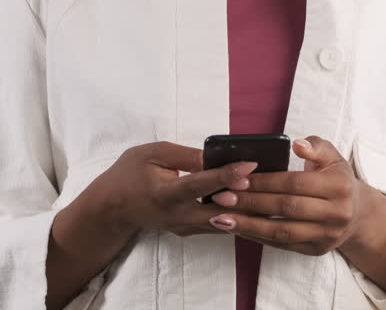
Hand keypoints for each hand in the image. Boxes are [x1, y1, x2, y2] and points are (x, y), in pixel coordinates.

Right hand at [88, 141, 260, 239]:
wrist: (113, 208)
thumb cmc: (130, 174)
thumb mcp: (152, 153)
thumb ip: (185, 155)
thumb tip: (216, 155)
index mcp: (165, 194)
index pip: (201, 184)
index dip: (226, 174)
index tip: (250, 164)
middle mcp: (178, 216)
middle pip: (219, 211)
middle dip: (246, 200)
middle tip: (272, 185)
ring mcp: (185, 228)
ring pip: (223, 222)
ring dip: (246, 210)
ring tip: (271, 194)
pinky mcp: (191, 231)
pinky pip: (219, 225)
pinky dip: (237, 215)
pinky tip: (256, 203)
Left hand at [204, 135, 382, 255]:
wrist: (356, 213)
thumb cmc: (335, 178)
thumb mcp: (332, 156)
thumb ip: (315, 146)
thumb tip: (298, 145)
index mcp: (338, 186)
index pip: (294, 183)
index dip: (264, 182)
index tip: (236, 178)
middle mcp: (336, 213)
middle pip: (285, 208)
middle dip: (250, 202)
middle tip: (220, 197)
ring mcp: (327, 235)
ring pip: (282, 232)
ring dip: (248, 225)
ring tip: (220, 218)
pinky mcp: (317, 250)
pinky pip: (283, 245)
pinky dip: (258, 238)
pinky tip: (238, 229)